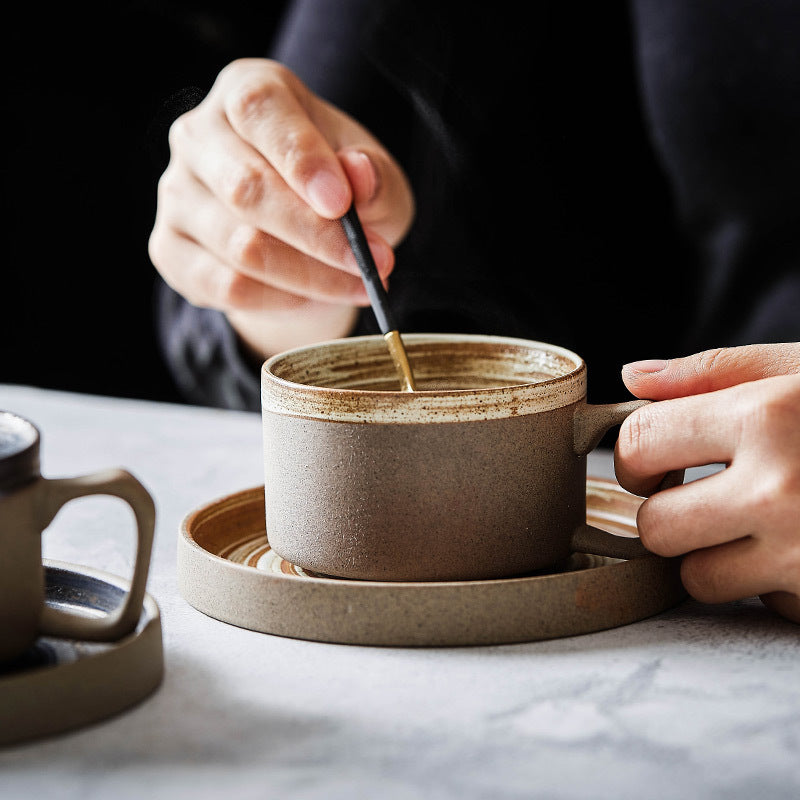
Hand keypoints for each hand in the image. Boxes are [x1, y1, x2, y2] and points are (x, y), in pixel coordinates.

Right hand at [148, 58, 414, 358]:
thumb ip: (372, 173)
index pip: (259, 110)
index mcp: (246, 91)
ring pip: (241, 247)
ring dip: (312, 277)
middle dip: (318, 236)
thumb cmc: (340, 193)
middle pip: (247, 188)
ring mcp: (176, 194)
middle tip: (374, 264)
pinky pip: (227, 287)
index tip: (341, 203)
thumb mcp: (373, 176)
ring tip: (361, 286)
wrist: (304, 242)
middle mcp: (197, 134)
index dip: (300, 158)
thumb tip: (360, 173)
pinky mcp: (169, 249)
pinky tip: (315, 297)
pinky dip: (281, 300)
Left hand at [614, 343, 799, 623]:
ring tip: (764, 524)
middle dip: (671, 514)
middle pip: (655, 527)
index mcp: (766, 418)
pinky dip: (775, 583)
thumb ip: (717, 372)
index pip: (639, 442)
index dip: (636, 455)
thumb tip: (634, 377)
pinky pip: (762, 605)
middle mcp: (779, 490)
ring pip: (697, 579)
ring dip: (718, 557)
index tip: (650, 462)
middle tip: (708, 496)